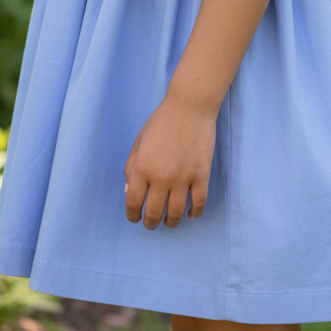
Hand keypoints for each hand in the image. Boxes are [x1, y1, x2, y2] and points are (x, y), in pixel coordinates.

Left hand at [124, 91, 216, 229]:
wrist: (190, 107)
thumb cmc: (161, 122)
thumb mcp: (139, 142)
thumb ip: (131, 168)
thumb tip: (128, 193)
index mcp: (142, 167)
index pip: (134, 203)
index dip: (132, 215)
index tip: (135, 218)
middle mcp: (161, 176)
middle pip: (154, 213)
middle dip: (150, 223)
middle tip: (151, 223)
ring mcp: (183, 177)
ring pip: (176, 214)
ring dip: (171, 222)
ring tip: (169, 221)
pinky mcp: (201, 175)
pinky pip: (199, 204)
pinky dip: (194, 214)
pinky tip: (190, 214)